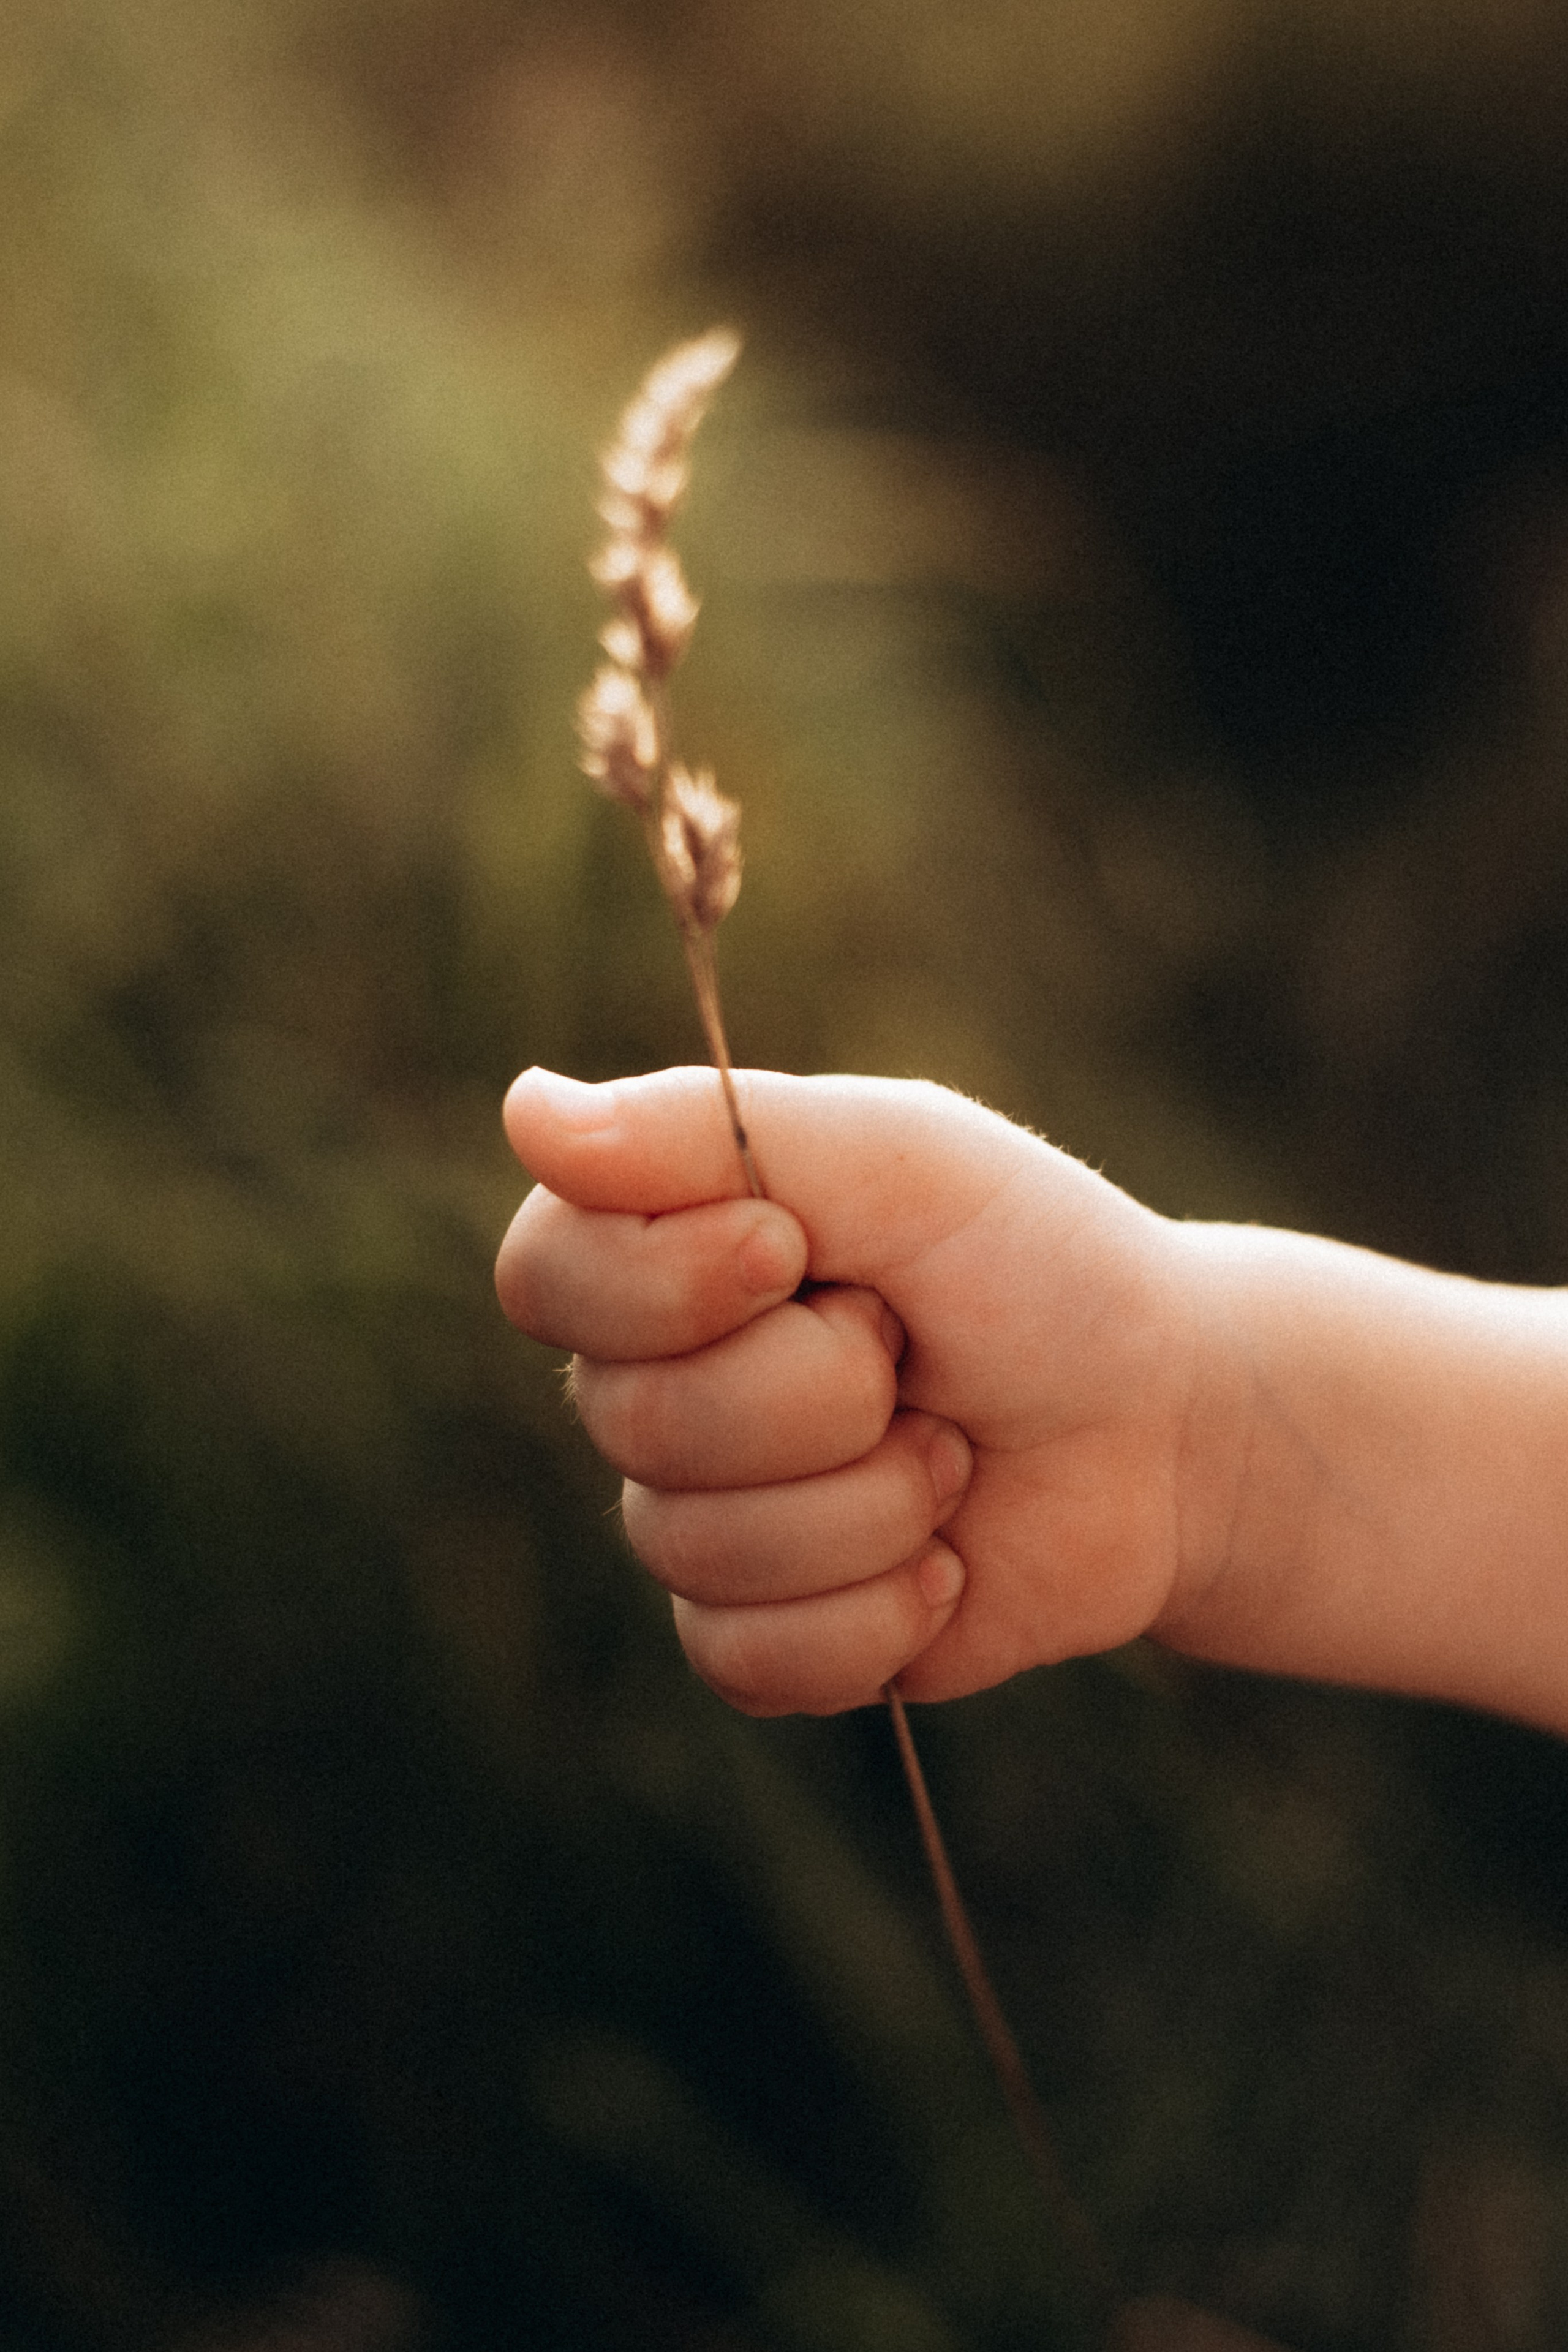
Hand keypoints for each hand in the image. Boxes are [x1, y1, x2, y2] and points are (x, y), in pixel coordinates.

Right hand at [496, 1066, 1208, 1714]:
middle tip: (913, 1351)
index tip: (794, 1251)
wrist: (1169, 1424)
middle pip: (637, 1423)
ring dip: (874, 1499)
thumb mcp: (895, 1155)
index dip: (666, 1282)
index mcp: (665, 1251)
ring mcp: (705, 1520)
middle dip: (822, 1389)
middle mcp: (657, 1388)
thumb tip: (523, 1107)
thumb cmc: (1035, 1262)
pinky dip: (878, 1614)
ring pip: (697, 1548)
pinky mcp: (768, 1637)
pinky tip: (946, 1563)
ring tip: (950, 1449)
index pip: (547, 1275)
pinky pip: (747, 1658)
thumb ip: (708, 1127)